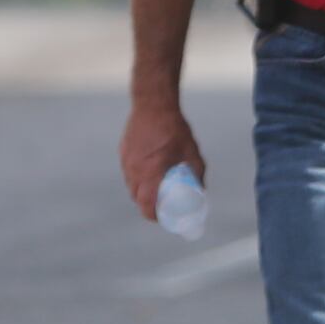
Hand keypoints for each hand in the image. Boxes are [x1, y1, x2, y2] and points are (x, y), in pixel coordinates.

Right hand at [120, 97, 206, 221]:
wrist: (153, 105)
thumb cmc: (175, 129)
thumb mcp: (191, 152)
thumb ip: (196, 172)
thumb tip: (201, 189)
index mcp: (151, 172)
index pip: (147, 204)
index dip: (154, 215)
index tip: (162, 218)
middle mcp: (135, 170)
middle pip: (137, 198)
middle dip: (148, 205)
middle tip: (160, 206)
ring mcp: (126, 161)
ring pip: (131, 186)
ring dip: (141, 192)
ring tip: (155, 190)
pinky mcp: (123, 152)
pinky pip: (128, 172)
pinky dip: (137, 177)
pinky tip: (148, 171)